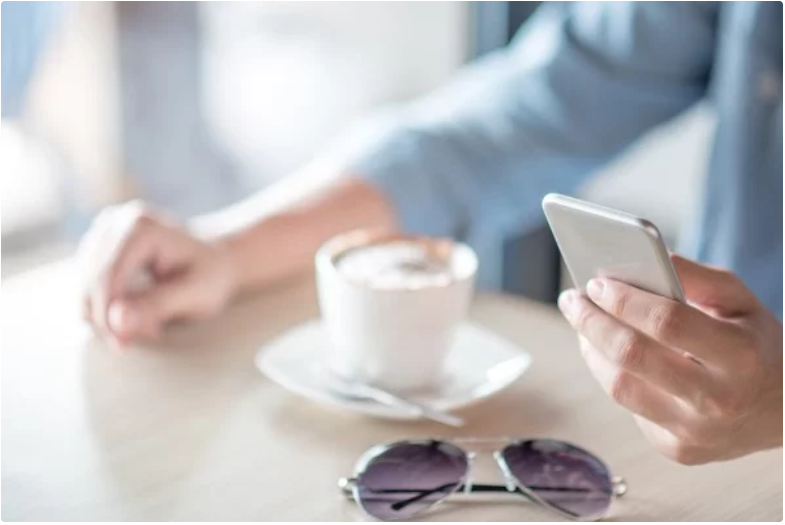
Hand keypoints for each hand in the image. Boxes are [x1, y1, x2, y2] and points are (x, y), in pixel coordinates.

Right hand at [77, 201, 235, 344]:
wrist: (217, 260)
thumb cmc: (211, 277)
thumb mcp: (195, 295)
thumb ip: (156, 306)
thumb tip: (116, 322)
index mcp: (140, 227)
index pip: (106, 276)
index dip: (107, 314)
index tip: (122, 345)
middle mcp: (115, 222)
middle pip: (89, 281)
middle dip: (107, 318)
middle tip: (139, 340)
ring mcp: (102, 232)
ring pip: (83, 287)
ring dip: (107, 316)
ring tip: (148, 327)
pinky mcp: (97, 248)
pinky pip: (87, 287)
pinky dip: (107, 309)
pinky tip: (136, 317)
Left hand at [558, 254, 782, 464]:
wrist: (782, 412)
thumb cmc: (754, 345)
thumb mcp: (741, 303)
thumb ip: (698, 277)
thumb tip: (649, 257)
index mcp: (740, 356)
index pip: (666, 323)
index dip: (624, 300)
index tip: (595, 282)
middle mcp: (717, 400)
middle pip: (632, 357)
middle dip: (591, 322)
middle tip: (572, 299)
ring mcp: (694, 432)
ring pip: (619, 387)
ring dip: (590, 349)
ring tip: (582, 322)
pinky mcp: (676, 449)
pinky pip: (628, 407)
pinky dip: (610, 374)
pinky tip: (605, 352)